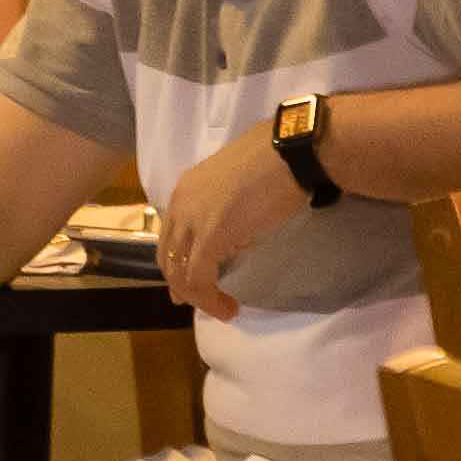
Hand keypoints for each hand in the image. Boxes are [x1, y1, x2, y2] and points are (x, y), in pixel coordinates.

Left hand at [154, 135, 302, 314]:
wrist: (291, 150)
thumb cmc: (276, 162)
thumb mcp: (236, 188)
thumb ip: (224, 212)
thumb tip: (231, 238)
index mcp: (185, 190)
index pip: (171, 236)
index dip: (177, 265)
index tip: (188, 287)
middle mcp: (180, 204)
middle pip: (168, 256)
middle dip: (182, 286)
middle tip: (203, 303)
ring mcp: (193, 220)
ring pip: (180, 272)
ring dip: (199, 298)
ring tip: (223, 309)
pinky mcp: (211, 236)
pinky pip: (199, 278)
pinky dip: (210, 299)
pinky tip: (228, 307)